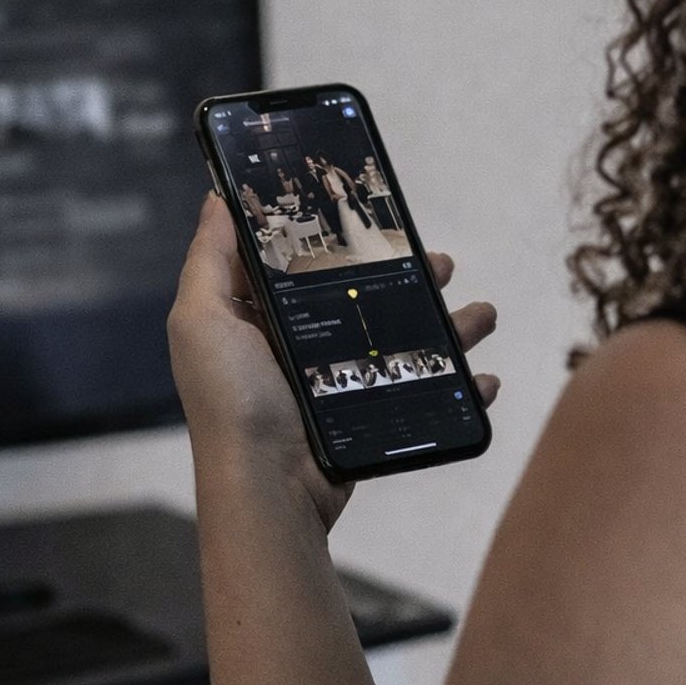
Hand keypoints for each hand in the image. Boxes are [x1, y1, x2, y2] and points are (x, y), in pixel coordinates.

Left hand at [168, 192, 500, 531]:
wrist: (269, 487)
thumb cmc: (233, 399)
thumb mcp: (202, 319)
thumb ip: (210, 258)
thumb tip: (218, 197)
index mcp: (264, 318)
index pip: (308, 264)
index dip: (341, 236)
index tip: (377, 213)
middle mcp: (304, 347)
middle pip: (368, 297)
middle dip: (410, 277)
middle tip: (442, 265)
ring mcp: (341, 384)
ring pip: (406, 342)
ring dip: (450, 326)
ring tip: (481, 315)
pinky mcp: (370, 418)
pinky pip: (424, 395)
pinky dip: (460, 387)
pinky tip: (483, 379)